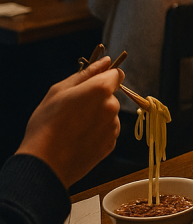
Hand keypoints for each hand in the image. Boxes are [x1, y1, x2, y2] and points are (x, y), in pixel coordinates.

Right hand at [16, 56, 122, 188]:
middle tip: (73, 109)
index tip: (92, 84)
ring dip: (97, 116)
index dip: (105, 76)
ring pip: (109, 114)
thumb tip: (105, 61)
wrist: (45, 162)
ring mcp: (113, 127)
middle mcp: (112, 107)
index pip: (116, 74)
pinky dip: (97, 131)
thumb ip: (86, 73)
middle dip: (97, 98)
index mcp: (101, 89)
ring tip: (73, 127)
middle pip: (110, 95)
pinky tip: (78, 138)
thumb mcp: (59, 91)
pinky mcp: (111, 144)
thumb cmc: (47, 123)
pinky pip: (106, 130)